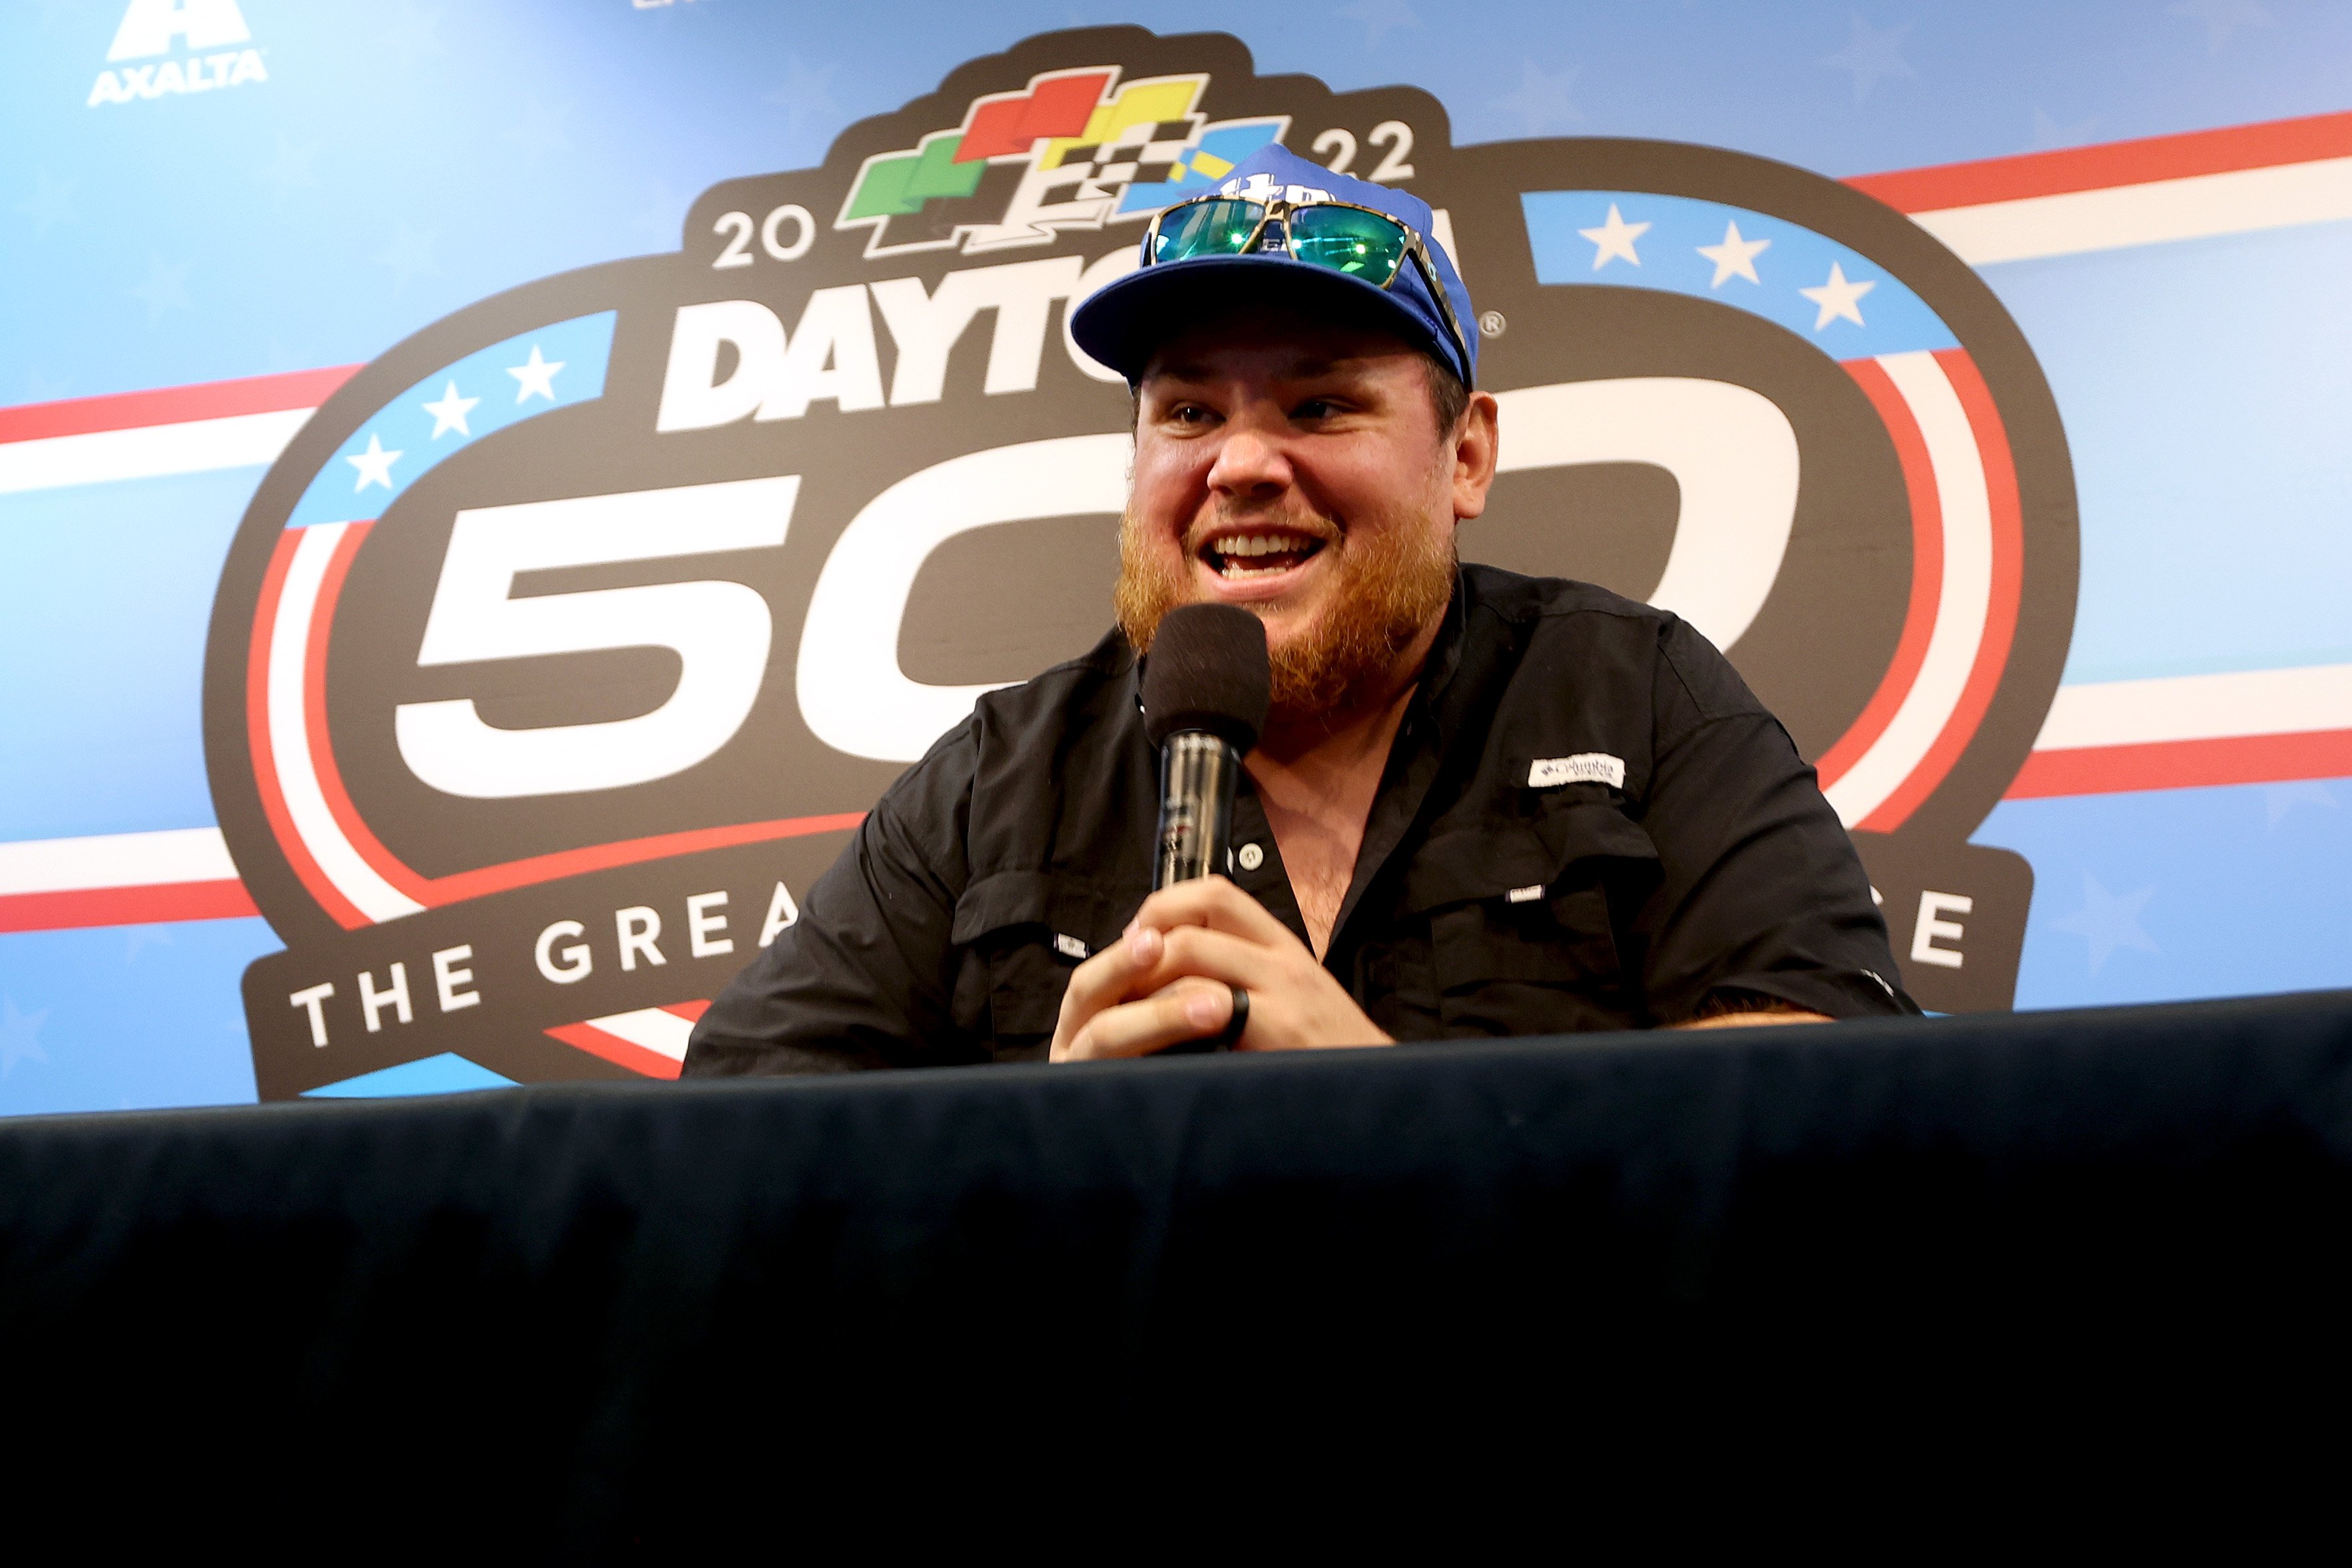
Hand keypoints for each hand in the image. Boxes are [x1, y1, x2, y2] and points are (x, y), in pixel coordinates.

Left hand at [1050, 876, 1394, 1061]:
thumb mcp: (1297, 1005)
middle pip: (1192, 921)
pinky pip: (1204, 1004)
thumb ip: (1250, 980)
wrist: (1385, 1106)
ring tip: (1127, 1015)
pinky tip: (1157, 1047)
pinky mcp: (1278, 1031)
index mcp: (1285, 949)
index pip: (1215, 893)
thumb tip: (1183, 975)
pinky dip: (1168, 1020)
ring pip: (1190, 954)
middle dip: (1141, 948)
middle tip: (1118, 982)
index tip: (1140, 940)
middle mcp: (1284, 961)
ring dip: (1145, 983)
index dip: (1165, 907)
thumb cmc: (1333, 1065)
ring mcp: (1283, 993)